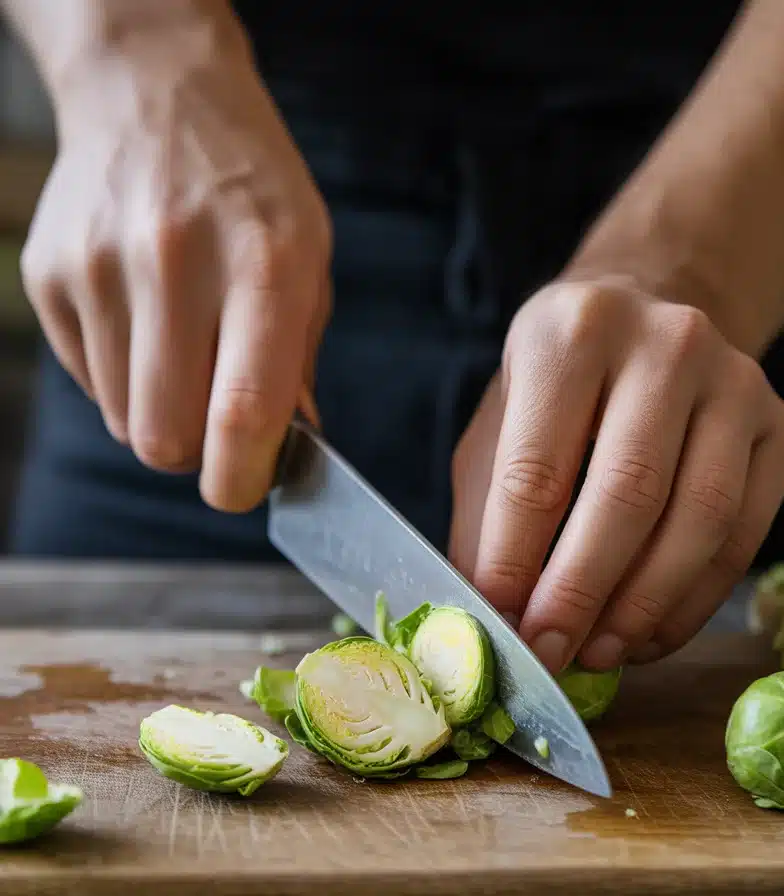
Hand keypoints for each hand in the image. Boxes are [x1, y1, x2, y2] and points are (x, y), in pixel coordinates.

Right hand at [21, 9, 330, 510]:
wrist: (153, 95)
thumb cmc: (249, 189)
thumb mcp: (308, 260)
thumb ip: (296, 361)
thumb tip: (281, 450)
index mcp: (262, 266)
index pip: (240, 412)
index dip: (241, 478)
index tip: (245, 487)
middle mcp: (173, 264)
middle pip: (164, 439)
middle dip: (195, 454)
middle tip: (216, 421)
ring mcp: (99, 268)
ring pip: (124, 420)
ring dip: (159, 412)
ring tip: (182, 348)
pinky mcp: (50, 276)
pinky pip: (89, 381)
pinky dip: (122, 375)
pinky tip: (143, 318)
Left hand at [449, 275, 783, 672]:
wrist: (652, 316)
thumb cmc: (560, 388)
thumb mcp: (500, 427)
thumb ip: (488, 516)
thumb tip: (489, 617)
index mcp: (574, 333)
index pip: (538, 468)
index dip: (515, 560)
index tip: (501, 623)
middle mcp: (667, 344)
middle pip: (628, 494)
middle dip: (582, 592)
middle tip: (550, 652)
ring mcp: (737, 383)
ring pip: (701, 518)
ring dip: (645, 605)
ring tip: (600, 652)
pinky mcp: (780, 428)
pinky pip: (744, 536)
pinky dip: (694, 602)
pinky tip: (649, 634)